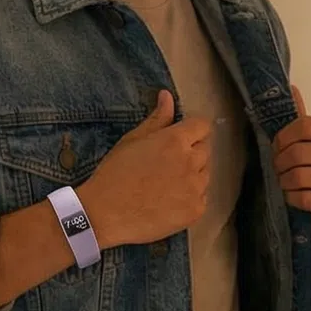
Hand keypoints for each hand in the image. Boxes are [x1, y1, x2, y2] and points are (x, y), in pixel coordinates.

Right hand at [80, 91, 210, 247]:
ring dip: (193, 175)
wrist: (105, 214)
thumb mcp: (132, 141)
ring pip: (205, 174)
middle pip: (206, 149)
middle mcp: (191, 162)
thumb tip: (167, 96)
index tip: (180, 137)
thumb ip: (156, 119)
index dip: (192, 129)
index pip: (202, 125)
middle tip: (167, 163)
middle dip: (192, 152)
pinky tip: (169, 201)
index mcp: (175, 141)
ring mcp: (196, 188)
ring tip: (167, 184)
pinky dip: (190, 198)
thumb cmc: (114, 174)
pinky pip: (202, 198)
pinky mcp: (195, 210)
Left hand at [273, 86, 310, 235]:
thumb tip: (290, 87)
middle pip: (297, 153)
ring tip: (286, 181)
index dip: (282, 138)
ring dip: (284, 181)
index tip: (278, 147)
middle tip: (279, 167)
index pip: (302, 126)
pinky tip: (294, 195)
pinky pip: (302, 198)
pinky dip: (291, 197)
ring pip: (297, 177)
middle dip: (279, 162)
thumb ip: (302, 120)